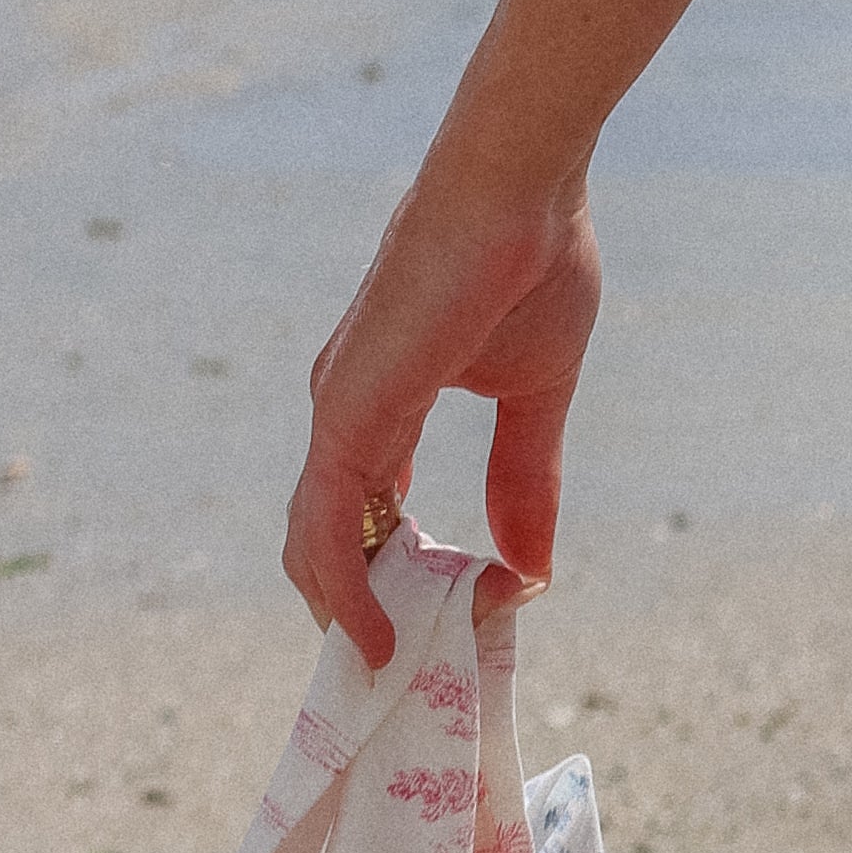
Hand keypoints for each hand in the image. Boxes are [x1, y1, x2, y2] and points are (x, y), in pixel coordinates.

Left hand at [286, 143, 603, 664]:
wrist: (518, 185)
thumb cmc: (532, 264)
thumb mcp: (537, 394)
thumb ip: (527, 479)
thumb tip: (535, 567)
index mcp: (383, 404)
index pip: (369, 514)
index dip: (402, 574)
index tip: (470, 613)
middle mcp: (347, 413)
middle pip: (330, 543)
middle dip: (369, 611)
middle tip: (418, 667)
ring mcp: (339, 415)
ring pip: (315, 548)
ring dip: (356, 616)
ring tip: (402, 667)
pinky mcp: (346, 416)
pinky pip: (324, 531)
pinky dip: (345, 594)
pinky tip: (379, 634)